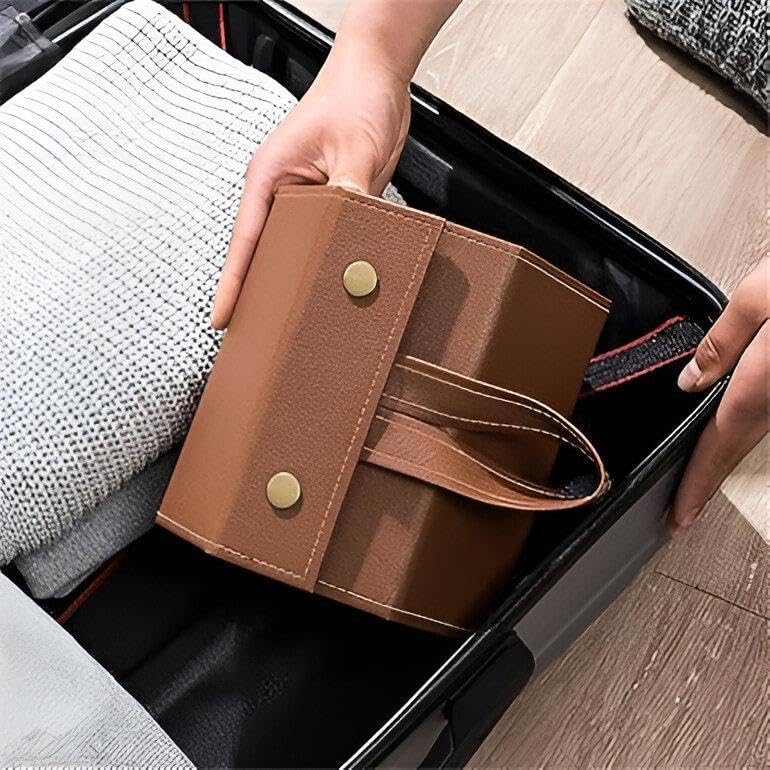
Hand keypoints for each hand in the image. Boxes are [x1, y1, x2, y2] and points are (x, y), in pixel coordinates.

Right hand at [210, 47, 409, 328]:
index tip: (221, 318)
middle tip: (263, 334)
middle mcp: (282, 191)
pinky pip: (324, 239)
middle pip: (266, 252)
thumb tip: (351, 238)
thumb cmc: (354, 97)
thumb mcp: (355, 150)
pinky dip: (326, 259)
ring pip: (295, 249)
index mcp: (271, 177)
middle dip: (263, 290)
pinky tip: (333, 282)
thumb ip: (350, 195)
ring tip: (296, 319)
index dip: (232, 283)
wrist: (378, 74)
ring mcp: (305, 198)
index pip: (246, 241)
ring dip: (297, 277)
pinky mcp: (330, 201)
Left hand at [669, 259, 768, 533]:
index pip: (720, 447)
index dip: (697, 486)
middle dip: (714, 475)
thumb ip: (723, 342)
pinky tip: (746, 423)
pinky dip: (758, 424)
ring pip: (766, 431)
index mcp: (764, 386)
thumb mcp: (762, 294)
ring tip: (707, 473)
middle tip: (689, 505)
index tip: (681, 518)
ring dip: (736, 451)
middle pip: (744, 445)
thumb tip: (691, 381)